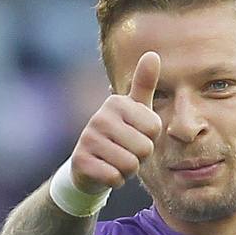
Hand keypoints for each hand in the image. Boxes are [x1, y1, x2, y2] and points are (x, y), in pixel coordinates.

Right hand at [69, 51, 162, 193]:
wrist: (89, 165)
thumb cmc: (120, 134)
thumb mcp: (135, 109)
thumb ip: (144, 83)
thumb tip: (152, 54)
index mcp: (116, 102)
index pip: (154, 128)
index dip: (150, 138)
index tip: (135, 134)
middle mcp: (100, 116)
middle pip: (144, 148)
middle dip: (140, 157)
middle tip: (125, 151)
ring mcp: (87, 138)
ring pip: (130, 164)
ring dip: (128, 169)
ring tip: (115, 161)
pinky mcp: (81, 161)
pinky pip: (114, 177)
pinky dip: (115, 180)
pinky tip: (106, 171)